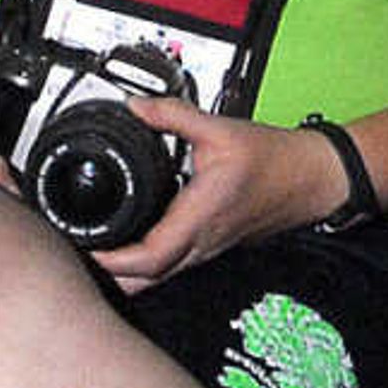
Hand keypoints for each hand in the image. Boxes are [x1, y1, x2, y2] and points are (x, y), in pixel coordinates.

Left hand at [89, 103, 337, 288]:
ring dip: (125, 275)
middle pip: (146, 280)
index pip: (149, 257)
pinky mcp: (211, 246)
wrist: (311, 178)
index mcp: (199, 216)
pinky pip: (171, 267)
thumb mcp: (220, 129)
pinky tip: (127, 253)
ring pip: (157, 279)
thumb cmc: (275, 161)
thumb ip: (173, 114)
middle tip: (77, 257)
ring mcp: (206, 249)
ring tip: (93, 256)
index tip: (85, 249)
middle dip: (109, 276)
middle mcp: (201, 242)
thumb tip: (136, 107)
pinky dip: (144, 267)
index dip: (113, 260)